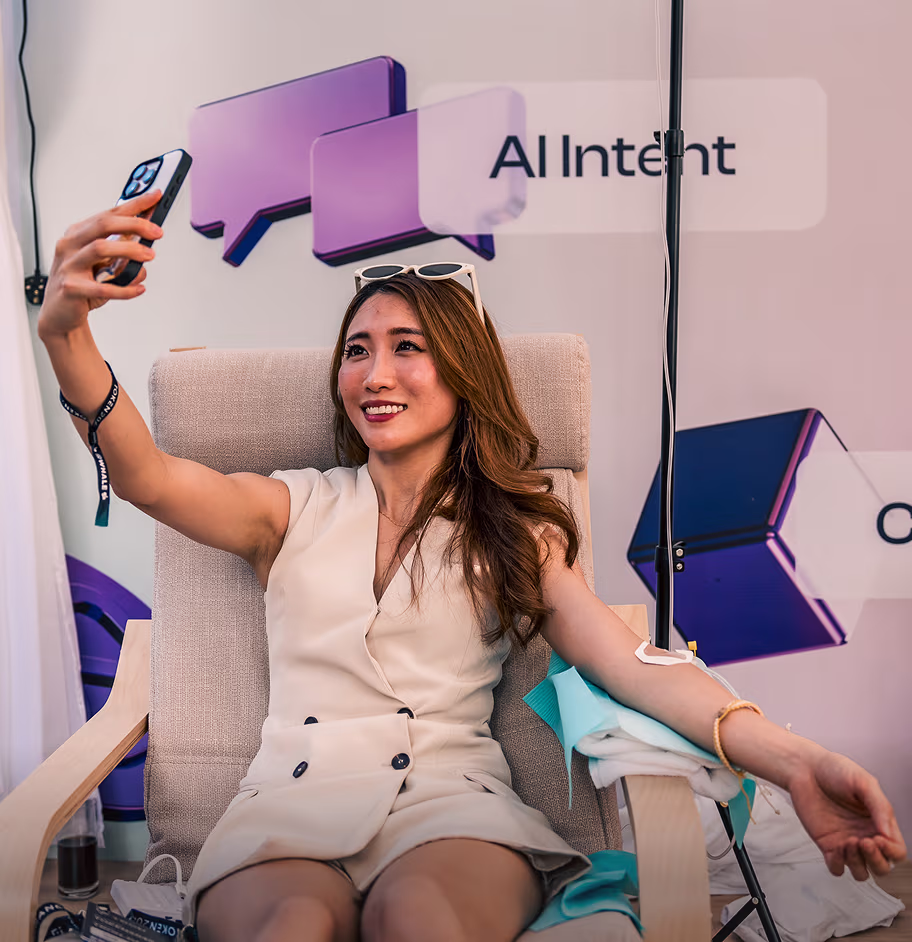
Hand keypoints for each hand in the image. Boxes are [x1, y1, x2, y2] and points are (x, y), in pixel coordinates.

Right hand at [38, 189, 163, 339]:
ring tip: (149, 255)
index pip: (109, 214)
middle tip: (157, 231)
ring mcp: (68, 266)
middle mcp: (69, 245)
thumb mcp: (104, 264)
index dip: (134, 204)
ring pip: (100, 249)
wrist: (60, 315)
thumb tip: (148, 240)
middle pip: (103, 225)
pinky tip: (139, 289)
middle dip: (134, 224)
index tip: (156, 197)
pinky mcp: (71, 289)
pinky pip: (102, 288)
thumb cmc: (82, 285)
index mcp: (78, 234)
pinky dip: (125, 289)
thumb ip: (123, 251)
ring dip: (129, 250)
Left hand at [787, 749, 906, 879]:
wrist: (804, 767)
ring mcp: (846, 842)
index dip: (891, 851)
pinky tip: (833, 848)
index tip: (878, 838)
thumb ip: (880, 807)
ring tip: (847, 842)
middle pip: (882, 867)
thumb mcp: (864, 782)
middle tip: (862, 841)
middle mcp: (865, 835)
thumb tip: (889, 834)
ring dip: (857, 864)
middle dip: (876, 860)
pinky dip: (837, 865)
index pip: (897, 851)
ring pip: (861, 872)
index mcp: (879, 822)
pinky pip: (836, 868)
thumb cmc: (834, 769)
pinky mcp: (826, 844)